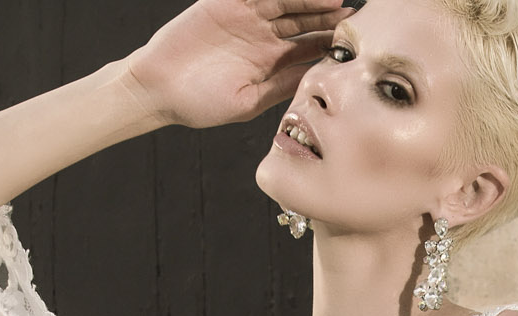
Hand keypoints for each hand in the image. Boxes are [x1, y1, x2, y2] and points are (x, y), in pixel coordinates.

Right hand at [122, 0, 352, 129]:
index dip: (334, 43)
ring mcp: (247, 17)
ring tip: (335, 0)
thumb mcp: (248, 102)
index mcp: (273, 62)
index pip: (311, 47)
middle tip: (355, 15)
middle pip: (305, 20)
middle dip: (329, 16)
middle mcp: (265, 36)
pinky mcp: (226, 2)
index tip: (359, 43)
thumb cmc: (200, 104)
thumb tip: (315, 81)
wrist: (158, 88)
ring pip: (287, 1)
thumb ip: (280, 87)